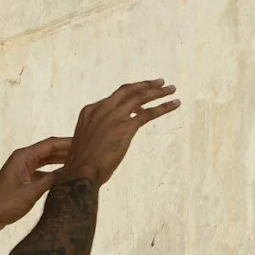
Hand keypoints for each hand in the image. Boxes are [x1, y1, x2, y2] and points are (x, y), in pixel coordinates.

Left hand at [0, 135, 77, 235]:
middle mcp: (22, 159)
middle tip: (87, 153)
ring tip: (79, 162)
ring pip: (45, 161)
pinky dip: (52, 173)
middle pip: (49, 150)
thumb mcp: (32, 192)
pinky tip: (64, 177)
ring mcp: (21, 169)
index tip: (85, 143)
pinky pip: (41, 171)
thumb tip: (71, 172)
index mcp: (23, 157)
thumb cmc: (4, 204)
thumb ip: (52, 180)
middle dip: (67, 151)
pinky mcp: (21, 179)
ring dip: (60, 161)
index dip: (68, 143)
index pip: (50, 144)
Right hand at [60, 78, 179, 184]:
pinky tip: (175, 104)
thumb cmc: (81, 164)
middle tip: (160, 82)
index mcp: (90, 111)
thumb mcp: (84, 143)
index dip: (130, 95)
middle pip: (128, 90)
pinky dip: (163, 107)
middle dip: (145, 85)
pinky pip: (149, 113)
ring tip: (171, 88)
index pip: (114, 97)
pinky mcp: (126, 127)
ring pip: (140, 97)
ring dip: (158, 92)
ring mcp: (114, 117)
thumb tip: (101, 140)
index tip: (142, 97)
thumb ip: (95, 135)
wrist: (80, 172)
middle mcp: (102, 109)